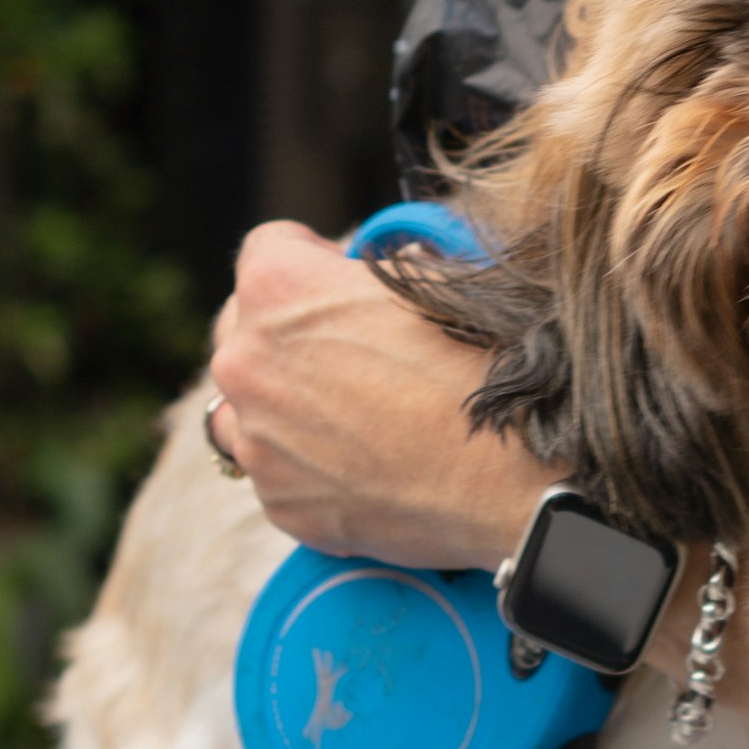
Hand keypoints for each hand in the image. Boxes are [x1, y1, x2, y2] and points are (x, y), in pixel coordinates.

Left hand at [204, 222, 556, 569]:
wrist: (508, 479)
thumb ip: (379, 268)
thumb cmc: (481, 369)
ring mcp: (255, 440)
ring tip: (347, 412)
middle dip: (284, 331)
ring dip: (281, 401)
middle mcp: (245, 362)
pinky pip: (276, 470)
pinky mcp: (278, 502)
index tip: (338, 275)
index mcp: (278, 288)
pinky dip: (306, 464)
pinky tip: (362, 462)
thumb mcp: (435, 280)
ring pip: (245, 406)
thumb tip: (369, 276)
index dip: (310, 255)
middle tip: (344, 347)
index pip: (266, 246)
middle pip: (240, 326)